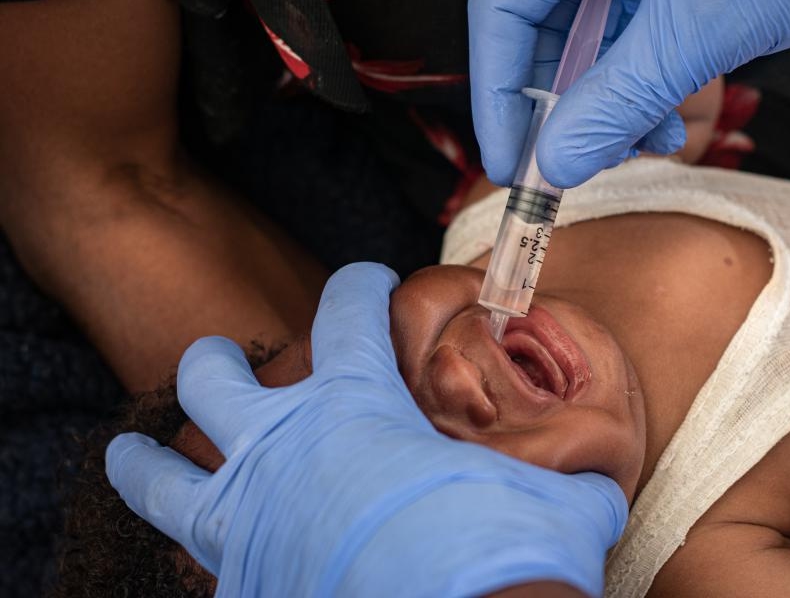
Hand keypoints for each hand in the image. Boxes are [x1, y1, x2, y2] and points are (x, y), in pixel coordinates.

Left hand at [105, 263, 626, 596]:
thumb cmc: (505, 549)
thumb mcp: (557, 493)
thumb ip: (569, 471)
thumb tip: (600, 474)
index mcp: (357, 403)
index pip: (347, 311)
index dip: (356, 284)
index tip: (361, 279)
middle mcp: (284, 448)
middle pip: (215, 377)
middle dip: (215, 362)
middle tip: (219, 362)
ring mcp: (249, 518)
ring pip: (165, 472)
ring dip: (148, 459)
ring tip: (131, 451)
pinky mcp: (241, 584)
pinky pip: (189, 562)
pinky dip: (187, 554)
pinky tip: (191, 560)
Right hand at [469, 0, 789, 187]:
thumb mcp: (693, 29)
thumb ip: (615, 100)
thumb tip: (555, 163)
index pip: (503, 8)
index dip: (497, 90)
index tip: (510, 157)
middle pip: (541, 29)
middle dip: (558, 106)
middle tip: (571, 165)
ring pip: (587, 43)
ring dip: (605, 106)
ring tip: (645, 143)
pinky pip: (627, 40)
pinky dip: (639, 87)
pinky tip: (666, 121)